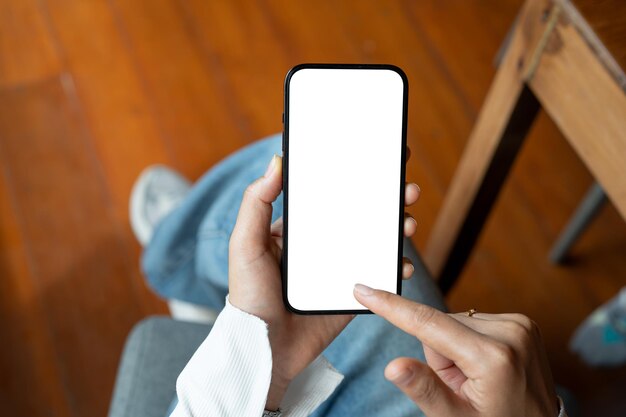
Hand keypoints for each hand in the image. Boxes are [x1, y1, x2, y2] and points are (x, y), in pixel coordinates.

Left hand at [229, 153, 419, 409]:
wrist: (264, 350)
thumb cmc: (248, 297)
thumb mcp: (244, 244)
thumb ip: (256, 203)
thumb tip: (275, 161)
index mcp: (297, 231)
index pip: (328, 197)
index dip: (351, 179)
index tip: (374, 161)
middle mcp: (321, 247)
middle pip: (359, 216)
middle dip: (386, 200)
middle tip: (406, 189)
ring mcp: (338, 270)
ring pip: (373, 243)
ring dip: (396, 229)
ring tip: (408, 222)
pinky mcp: (350, 294)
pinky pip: (378, 276)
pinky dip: (394, 268)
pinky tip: (402, 263)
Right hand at [353, 286, 558, 416]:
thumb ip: (424, 390)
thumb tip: (393, 367)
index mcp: (493, 357)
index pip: (428, 324)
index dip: (392, 307)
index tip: (365, 291)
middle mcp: (510, 332)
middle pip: (441, 325)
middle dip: (440, 352)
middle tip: (461, 385)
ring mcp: (520, 325)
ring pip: (456, 322)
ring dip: (456, 347)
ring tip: (477, 378)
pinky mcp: (522, 322)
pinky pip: (474, 322)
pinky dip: (472, 342)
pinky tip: (487, 366)